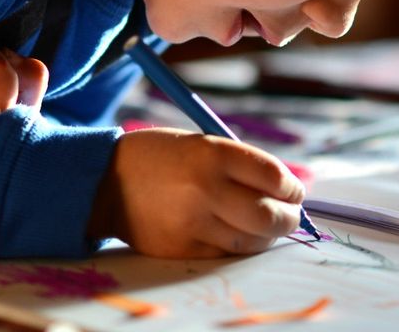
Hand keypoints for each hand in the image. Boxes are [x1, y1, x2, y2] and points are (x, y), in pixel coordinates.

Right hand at [86, 128, 305, 257]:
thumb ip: (240, 165)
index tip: (294, 189)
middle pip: (270, 215)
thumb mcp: (200, 144)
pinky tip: (239, 234)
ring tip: (266, 225)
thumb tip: (286, 191)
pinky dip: (241, 245)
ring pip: (253, 241)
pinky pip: (227, 254)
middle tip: (290, 214)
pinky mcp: (183, 249)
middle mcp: (205, 189)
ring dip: (268, 235)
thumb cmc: (161, 157)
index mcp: (211, 154)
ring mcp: (193, 223)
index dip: (292, 187)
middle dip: (289, 218)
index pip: (274, 177)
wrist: (105, 182)